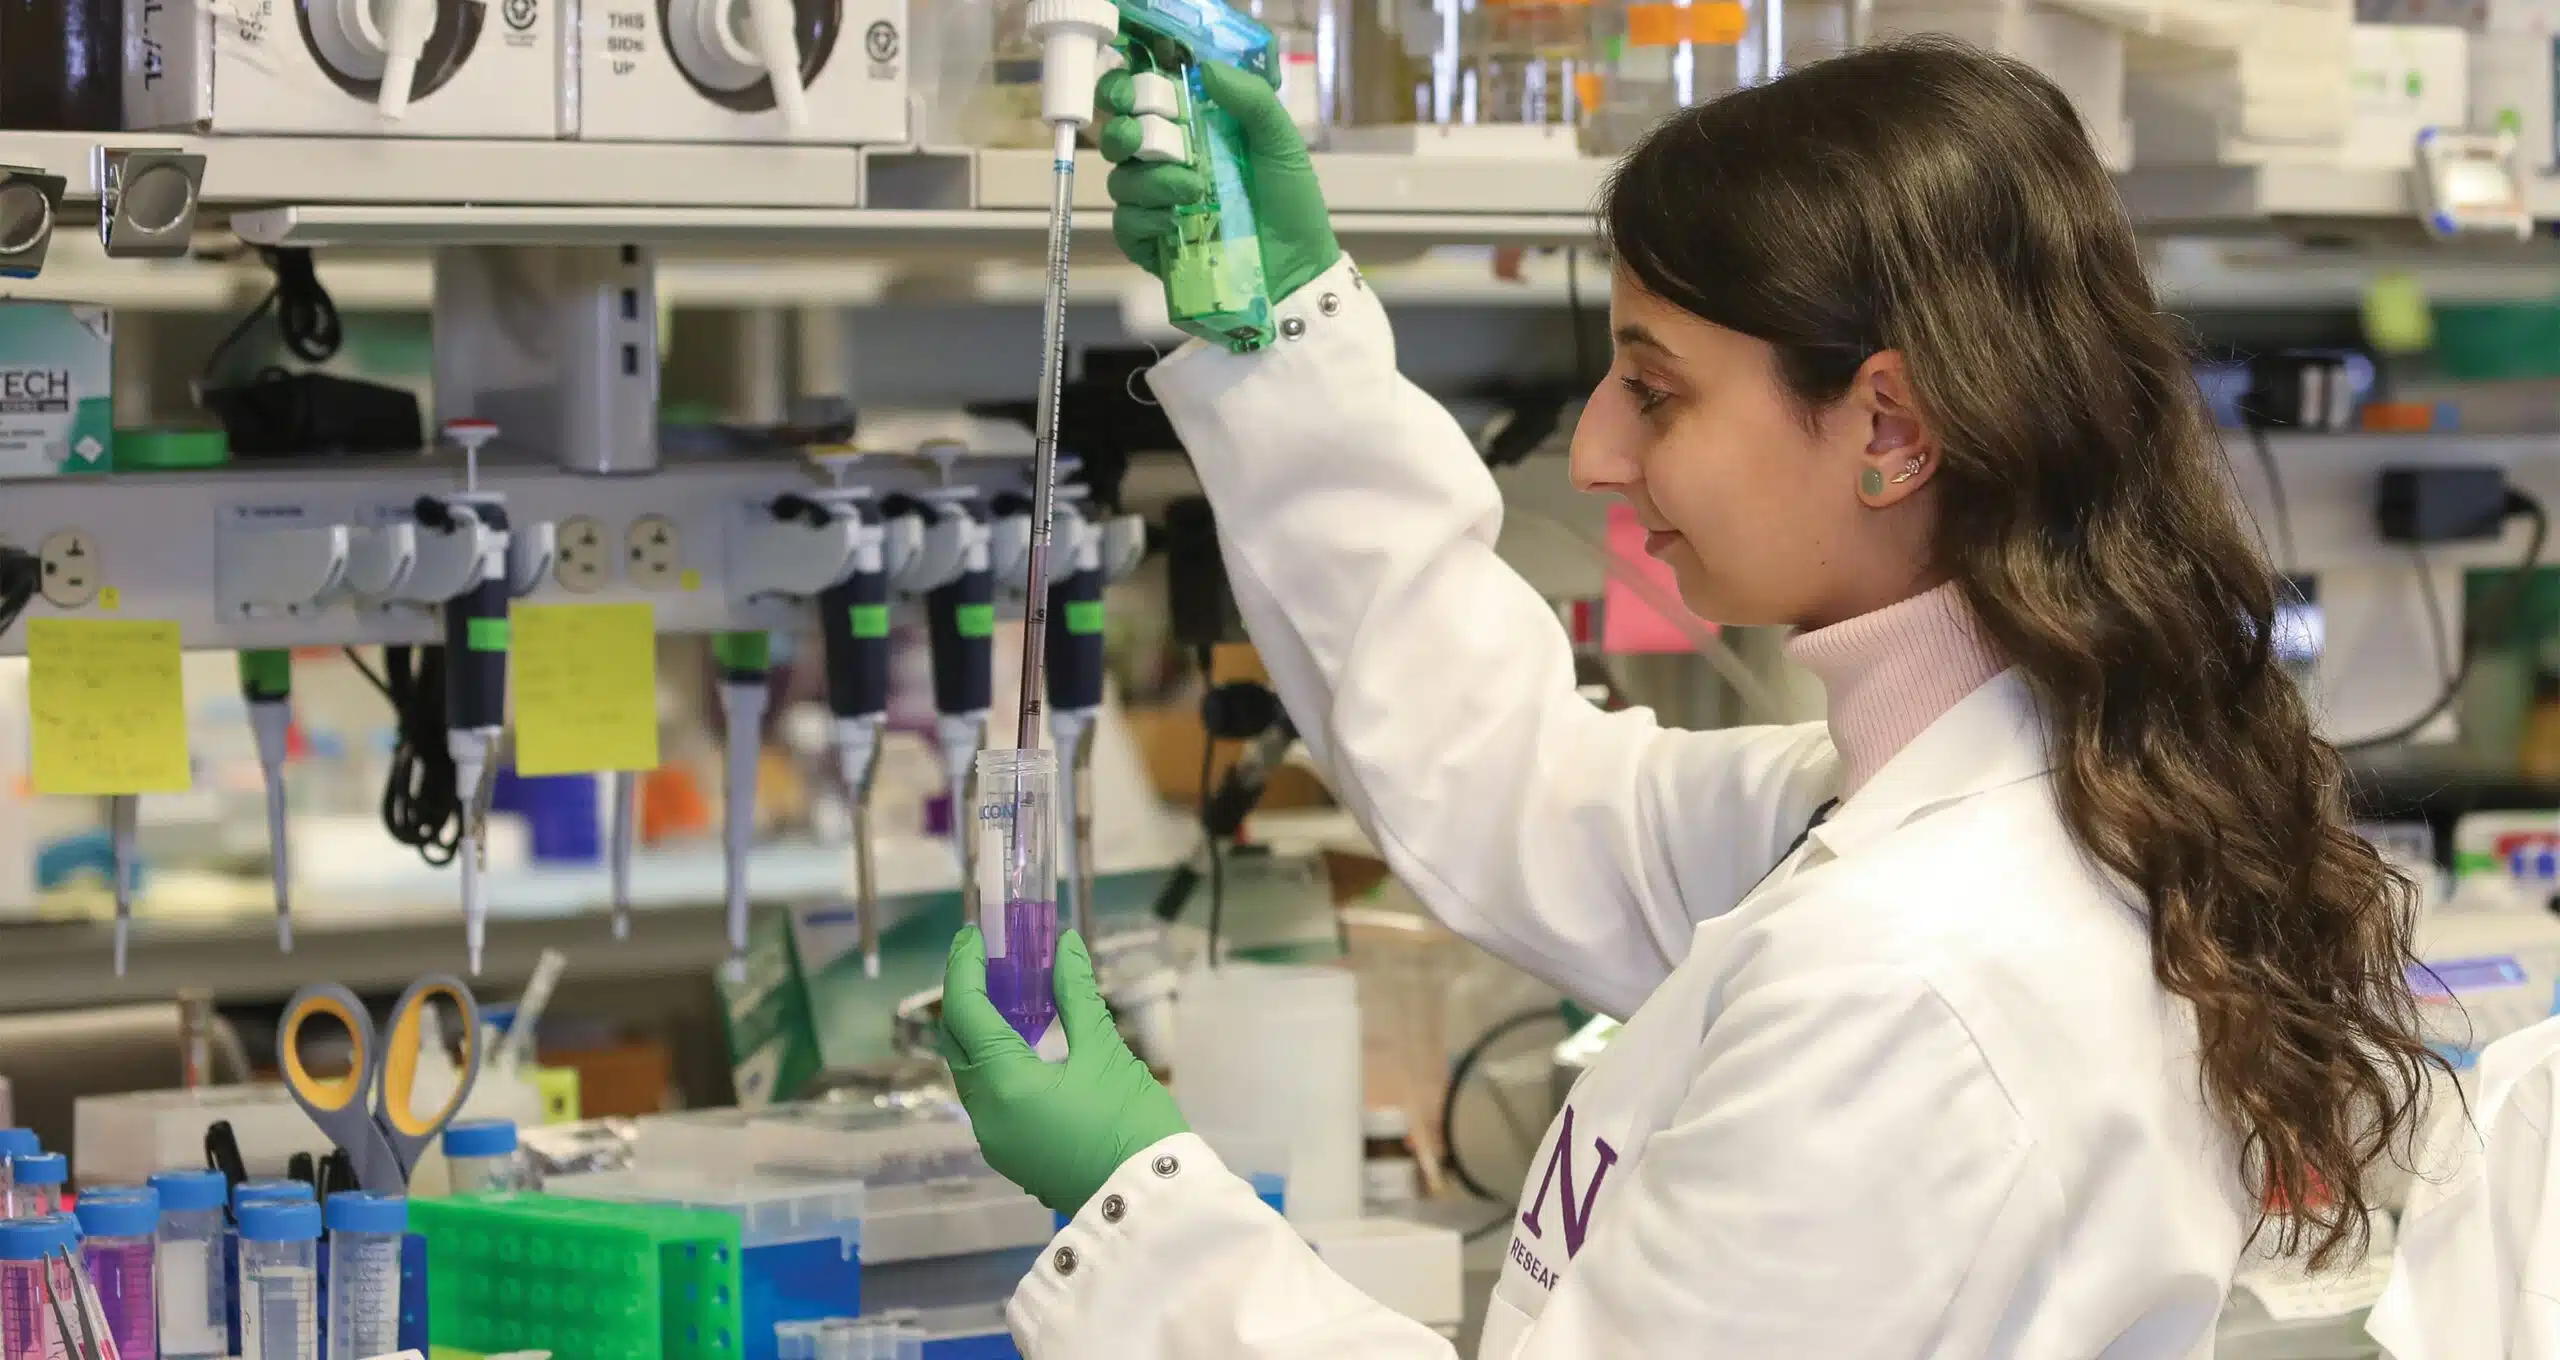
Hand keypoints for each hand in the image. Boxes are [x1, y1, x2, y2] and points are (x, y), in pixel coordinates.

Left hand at [940, 926, 1189, 1215]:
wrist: (1149, 1206)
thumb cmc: (1132, 1125)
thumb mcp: (1106, 1053)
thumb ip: (1076, 996)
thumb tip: (1065, 947)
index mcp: (1003, 1085)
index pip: (964, 1012)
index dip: (964, 967)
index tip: (974, 934)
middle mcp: (985, 1113)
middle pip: (958, 1042)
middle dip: (967, 996)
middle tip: (990, 959)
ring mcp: (994, 1139)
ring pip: (970, 1071)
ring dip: (981, 1029)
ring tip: (1009, 992)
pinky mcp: (1012, 1153)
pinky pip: (988, 1095)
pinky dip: (995, 1059)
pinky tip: (1023, 1039)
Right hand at [1096, 60, 1342, 305]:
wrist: (1298, 275)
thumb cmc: (1292, 206)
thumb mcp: (1280, 144)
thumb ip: (1251, 101)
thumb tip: (1206, 69)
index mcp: (1195, 133)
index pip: (1144, 103)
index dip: (1125, 91)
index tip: (1130, 91)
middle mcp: (1169, 166)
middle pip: (1120, 140)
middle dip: (1123, 134)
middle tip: (1141, 138)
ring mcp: (1158, 208)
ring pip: (1121, 183)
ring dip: (1150, 181)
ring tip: (1193, 190)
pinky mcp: (1154, 249)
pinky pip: (1126, 228)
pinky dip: (1144, 220)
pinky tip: (1175, 221)